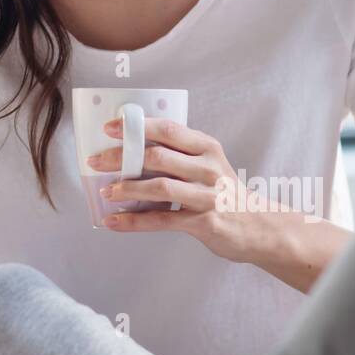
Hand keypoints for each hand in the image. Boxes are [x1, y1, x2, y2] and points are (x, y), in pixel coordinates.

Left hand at [86, 116, 267, 263]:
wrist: (259, 227)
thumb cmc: (225, 192)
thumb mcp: (209, 164)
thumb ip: (180, 155)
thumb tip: (131, 150)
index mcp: (207, 147)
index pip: (168, 129)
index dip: (137, 127)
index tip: (109, 128)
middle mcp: (208, 168)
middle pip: (157, 156)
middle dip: (121, 158)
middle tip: (96, 162)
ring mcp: (207, 195)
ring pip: (159, 187)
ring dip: (127, 189)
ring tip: (105, 192)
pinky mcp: (203, 222)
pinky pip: (162, 220)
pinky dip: (134, 221)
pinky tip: (114, 222)